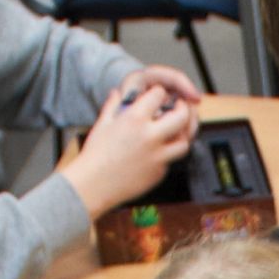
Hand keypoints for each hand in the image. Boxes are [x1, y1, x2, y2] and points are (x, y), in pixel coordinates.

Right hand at [55, 71, 200, 215]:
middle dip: (184, 109)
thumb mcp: (102, 124)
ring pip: (184, 142)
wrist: (94, 185)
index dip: (160, 93)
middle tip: (181, 108)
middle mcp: (150, 136)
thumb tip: (116, 92)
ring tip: (177, 131)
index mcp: (134, 119)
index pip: (159, 95)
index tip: (160, 95)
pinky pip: (171, 160)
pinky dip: (168, 154)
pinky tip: (160, 150)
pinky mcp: (159, 173)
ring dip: (183, 135)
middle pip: (182, 117)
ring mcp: (157, 156)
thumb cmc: (94, 154)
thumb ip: (112, 106)